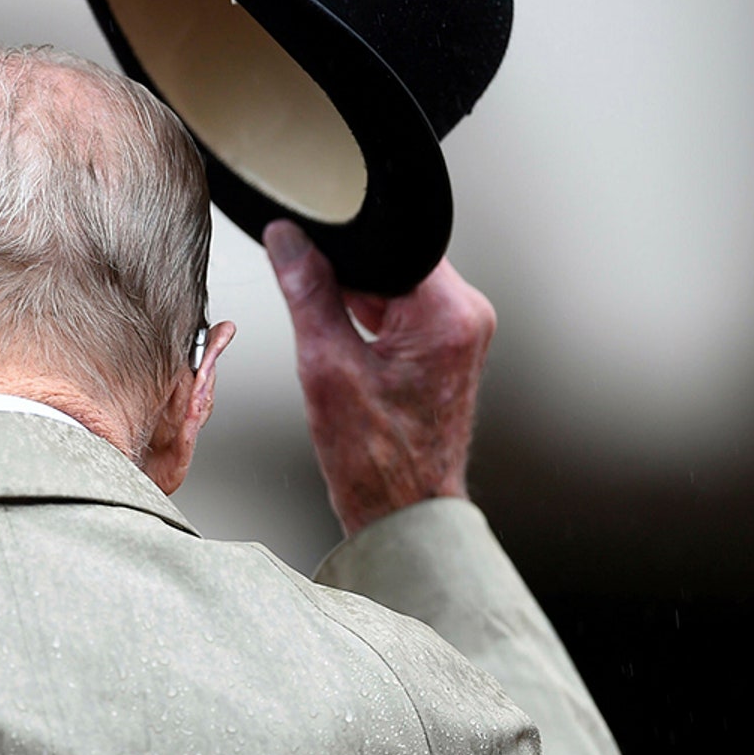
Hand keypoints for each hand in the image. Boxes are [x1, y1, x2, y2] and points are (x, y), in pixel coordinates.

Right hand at [263, 220, 496, 536]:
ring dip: (358, 306)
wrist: (404, 514)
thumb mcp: (325, 367)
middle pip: (393, 259)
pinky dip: (370, 323)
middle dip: (349, 279)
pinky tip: (356, 362)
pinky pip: (401, 310)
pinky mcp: (446, 346)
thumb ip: (307, 292)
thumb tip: (288, 240)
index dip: (344, 242)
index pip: (391, 240)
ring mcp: (459, 332)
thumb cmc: (378, 462)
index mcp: (448, 315)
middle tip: (331, 330)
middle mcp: (466, 317)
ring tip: (349, 359)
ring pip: (393, 284)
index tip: (311, 257)